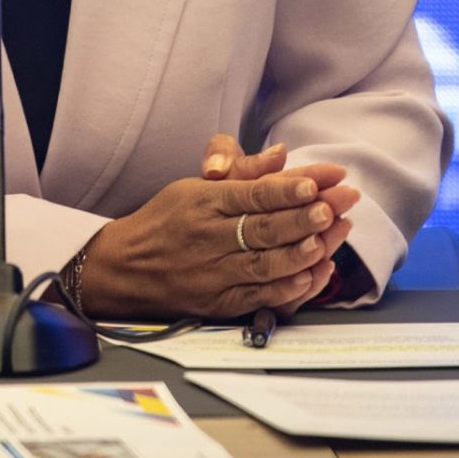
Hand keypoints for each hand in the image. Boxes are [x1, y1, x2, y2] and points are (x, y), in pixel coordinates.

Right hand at [78, 164, 354, 320]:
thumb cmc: (167, 219)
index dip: (286, 190)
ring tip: (327, 240)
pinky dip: (286, 288)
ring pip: (264, 264)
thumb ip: (241, 171)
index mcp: (204, 202)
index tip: (316, 183)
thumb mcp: (195, 186)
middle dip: (302, 218)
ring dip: (299, 253)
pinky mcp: (218, 302)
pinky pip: (258, 296)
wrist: (126, 267)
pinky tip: (310, 275)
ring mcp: (214, 273)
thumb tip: (281, 155)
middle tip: (333, 208)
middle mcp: (209, 237)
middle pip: (263, 228)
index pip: (252, 195)